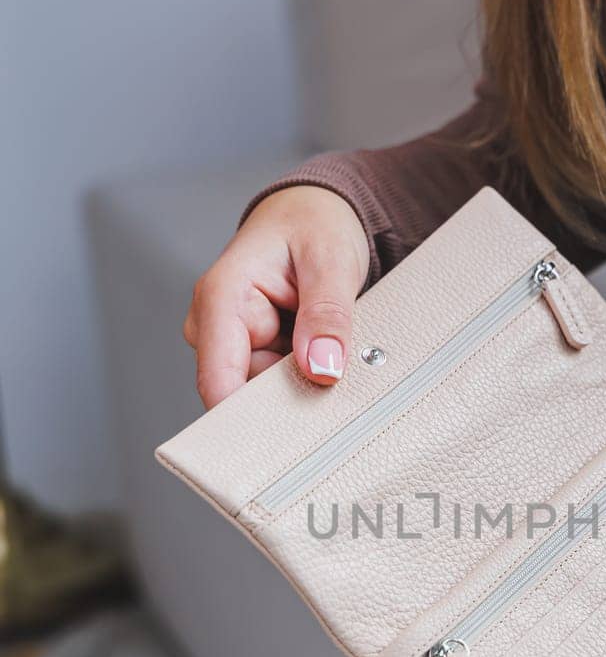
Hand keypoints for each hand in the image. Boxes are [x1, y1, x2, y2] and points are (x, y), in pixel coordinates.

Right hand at [183, 186, 370, 407]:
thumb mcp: (331, 259)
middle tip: (337, 393)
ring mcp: (236, 344)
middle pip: (245, 397)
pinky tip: (328, 362)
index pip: (218, 382)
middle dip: (291, 401)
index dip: (247, 421)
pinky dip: (309, 380)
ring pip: (268, 395)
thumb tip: (322, 369)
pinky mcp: (257, 353)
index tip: (286, 443)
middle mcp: (218, 326)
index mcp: (222, 298)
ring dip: (305, 388)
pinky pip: (283, 385)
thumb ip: (327, 314)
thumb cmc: (314, 224)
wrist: (315, 213)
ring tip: (337, 359)